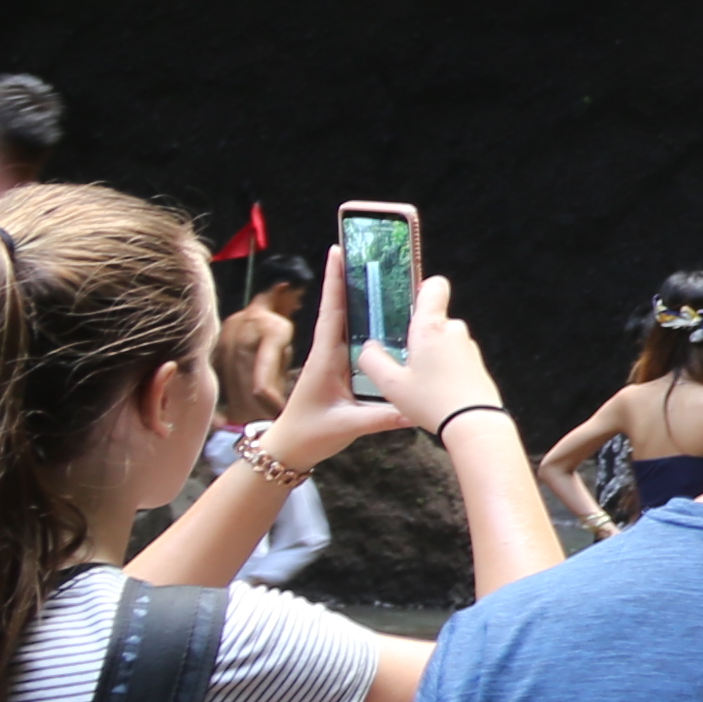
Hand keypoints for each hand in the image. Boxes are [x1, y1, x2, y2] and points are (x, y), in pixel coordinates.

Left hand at [275, 248, 507, 463]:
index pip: (332, 312)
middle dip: (351, 279)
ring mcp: (333, 360)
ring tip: (379, 275)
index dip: (335, 281)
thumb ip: (380, 417)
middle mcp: (328, 353)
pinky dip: (366, 323)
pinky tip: (383, 317)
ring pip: (348, 322)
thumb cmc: (310, 434)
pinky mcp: (339, 370)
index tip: (337, 251)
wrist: (290, 450)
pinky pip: (354, 340)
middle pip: (341, 308)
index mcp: (325, 358)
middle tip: (366, 252)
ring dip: (360, 298)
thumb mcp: (346, 425)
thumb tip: (412, 409)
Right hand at [372, 294, 509, 444]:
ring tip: (418, 380)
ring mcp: (468, 347)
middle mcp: (454, 331)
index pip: (435, 286)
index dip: (423, 288)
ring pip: (443, 340)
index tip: (409, 301)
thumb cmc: (432, 402)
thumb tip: (368, 347)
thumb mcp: (390, 384)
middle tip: (403, 358)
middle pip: (434, 319)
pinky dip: (444, 367)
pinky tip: (434, 389)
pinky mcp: (476, 364)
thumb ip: (373, 361)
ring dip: (431, 353)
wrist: (473, 424)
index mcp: (431, 327)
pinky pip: (455, 357)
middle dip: (418, 335)